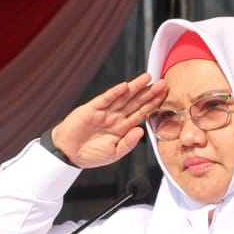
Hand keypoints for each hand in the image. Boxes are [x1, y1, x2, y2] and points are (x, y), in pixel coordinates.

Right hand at [51, 73, 167, 168]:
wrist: (68, 153)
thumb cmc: (90, 154)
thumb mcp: (114, 153)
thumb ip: (128, 143)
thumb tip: (141, 131)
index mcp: (122, 127)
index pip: (141, 113)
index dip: (152, 104)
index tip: (164, 96)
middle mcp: (115, 117)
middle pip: (135, 102)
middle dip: (149, 93)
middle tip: (162, 83)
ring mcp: (104, 112)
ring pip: (123, 97)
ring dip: (135, 87)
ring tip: (147, 78)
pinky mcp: (92, 109)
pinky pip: (105, 99)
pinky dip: (114, 92)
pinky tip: (124, 86)